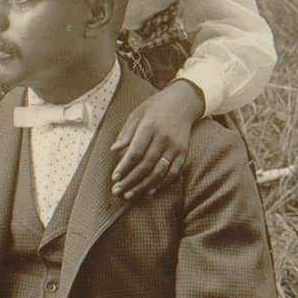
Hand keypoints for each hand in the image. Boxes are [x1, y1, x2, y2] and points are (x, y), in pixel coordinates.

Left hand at [110, 81, 203, 199]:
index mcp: (150, 127)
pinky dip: (162, 184)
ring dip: (144, 186)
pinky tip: (150, 191)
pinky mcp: (184, 153)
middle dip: (130, 181)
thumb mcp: (137, 114)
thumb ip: (126, 133)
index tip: (114, 177)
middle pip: (146, 165)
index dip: (124, 167)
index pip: (136, 152)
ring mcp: (176, 147)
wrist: (183, 102)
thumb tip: (113, 150)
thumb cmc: (155, 108)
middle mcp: (164, 138)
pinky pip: (174, 173)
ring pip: (160, 172)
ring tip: (130, 195)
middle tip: (117, 191)